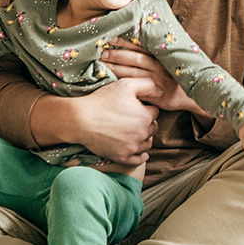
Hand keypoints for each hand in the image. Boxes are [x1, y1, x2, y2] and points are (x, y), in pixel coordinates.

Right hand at [32, 78, 158, 164]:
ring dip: (143, 137)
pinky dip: (141, 155)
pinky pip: (139, 159)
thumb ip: (148, 85)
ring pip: (148, 143)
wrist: (81, 119)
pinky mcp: (123, 157)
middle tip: (131, 118)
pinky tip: (136, 148)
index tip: (134, 107)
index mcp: (146, 116)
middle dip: (146, 123)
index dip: (145, 108)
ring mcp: (133, 147)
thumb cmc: (102, 100)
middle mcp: (143, 133)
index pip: (154, 112)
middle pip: (153, 128)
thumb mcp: (126, 85)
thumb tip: (162, 90)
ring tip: (131, 131)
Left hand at [101, 38, 206, 117]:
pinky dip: (123, 84)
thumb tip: (137, 41)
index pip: (141, 46)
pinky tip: (111, 82)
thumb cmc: (174, 78)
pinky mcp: (155, 93)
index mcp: (160, 56)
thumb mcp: (168, 62)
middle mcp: (158, 66)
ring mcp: (156, 80)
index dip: (125, 42)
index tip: (111, 37)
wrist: (189, 96)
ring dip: (115, 67)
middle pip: (134, 58)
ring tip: (101, 64)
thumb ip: (155, 54)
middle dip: (116, 54)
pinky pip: (135, 87)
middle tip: (101, 51)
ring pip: (132, 72)